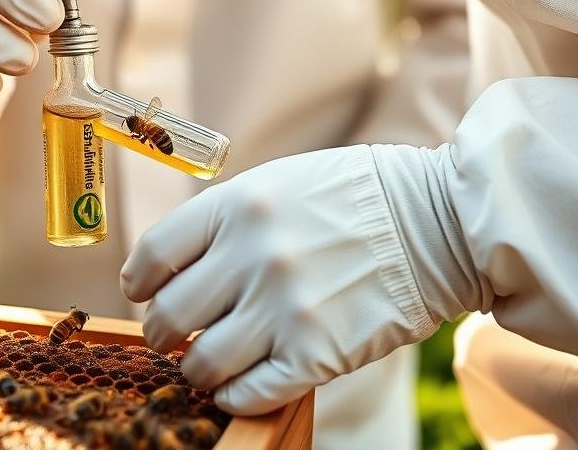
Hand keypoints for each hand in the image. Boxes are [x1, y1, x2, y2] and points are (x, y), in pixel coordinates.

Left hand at [120, 145, 446, 414]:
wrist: (438, 222)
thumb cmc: (353, 198)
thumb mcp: (277, 182)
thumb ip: (223, 220)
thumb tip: (172, 267)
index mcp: (236, 205)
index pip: (154, 255)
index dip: (139, 282)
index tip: (142, 292)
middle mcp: (252, 256)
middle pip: (169, 315)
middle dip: (162, 333)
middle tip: (173, 335)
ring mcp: (284, 308)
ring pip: (201, 364)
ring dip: (196, 369)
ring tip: (207, 362)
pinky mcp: (317, 354)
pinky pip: (250, 393)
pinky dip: (236, 395)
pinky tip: (242, 383)